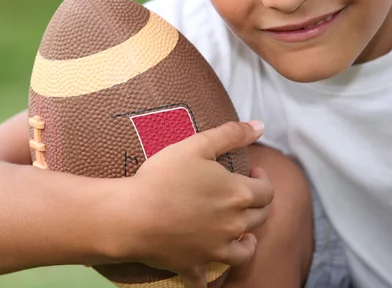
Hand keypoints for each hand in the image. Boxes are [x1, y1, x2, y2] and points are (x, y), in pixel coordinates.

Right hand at [119, 121, 273, 286]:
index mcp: (238, 194)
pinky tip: (206, 274)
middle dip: (257, 205)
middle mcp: (234, 225)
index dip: (263, 179)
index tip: (253, 171)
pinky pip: (206, 280)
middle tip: (243, 196)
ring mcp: (215, 249)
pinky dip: (209, 278)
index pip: (266, 190)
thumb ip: (230, 134)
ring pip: (244, 252)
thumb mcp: (196, 145)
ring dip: (247, 243)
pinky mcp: (194, 266)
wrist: (133, 216)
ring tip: (242, 235)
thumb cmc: (162, 177)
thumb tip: (261, 126)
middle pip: (260, 218)